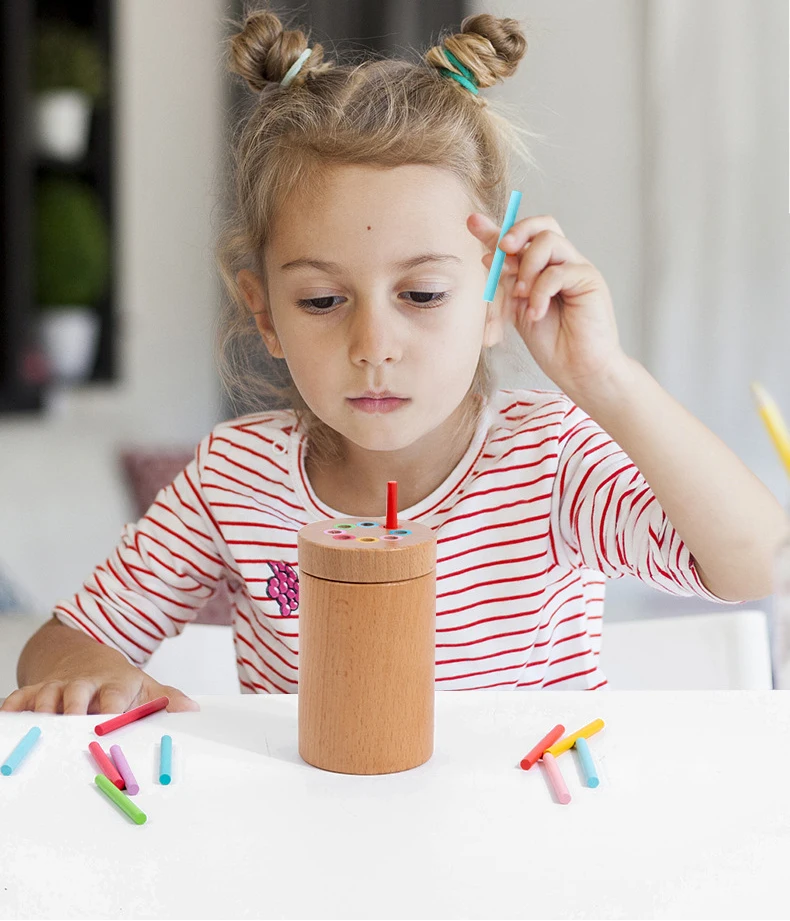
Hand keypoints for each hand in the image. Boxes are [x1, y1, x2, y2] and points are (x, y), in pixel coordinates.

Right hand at [0, 663, 199, 714]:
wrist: (86, 659)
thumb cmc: (119, 683)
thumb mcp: (145, 686)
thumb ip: (166, 699)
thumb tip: (192, 710)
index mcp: (115, 684)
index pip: (114, 696)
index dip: (112, 709)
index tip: (110, 723)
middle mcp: (85, 684)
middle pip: (77, 693)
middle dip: (74, 709)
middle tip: (72, 729)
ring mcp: (59, 686)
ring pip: (47, 695)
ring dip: (43, 710)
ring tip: (40, 727)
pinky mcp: (36, 690)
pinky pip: (21, 698)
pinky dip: (13, 707)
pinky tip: (7, 718)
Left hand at [467, 212, 627, 397]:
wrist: (578, 370)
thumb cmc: (552, 343)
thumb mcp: (517, 309)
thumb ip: (506, 282)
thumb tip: (487, 255)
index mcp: (543, 268)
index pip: (521, 239)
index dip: (494, 229)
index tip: (471, 223)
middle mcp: (561, 263)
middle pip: (542, 225)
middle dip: (516, 231)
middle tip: (502, 250)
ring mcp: (577, 269)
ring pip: (549, 240)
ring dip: (526, 266)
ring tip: (521, 295)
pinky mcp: (590, 280)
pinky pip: (557, 272)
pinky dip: (539, 292)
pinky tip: (536, 313)